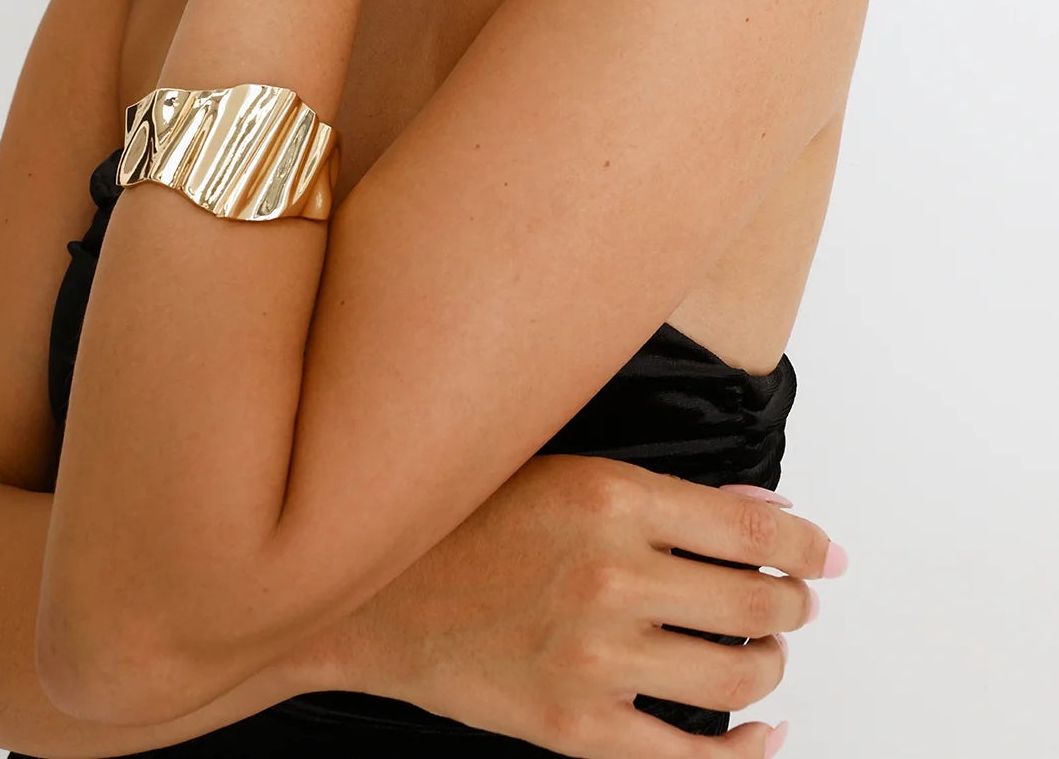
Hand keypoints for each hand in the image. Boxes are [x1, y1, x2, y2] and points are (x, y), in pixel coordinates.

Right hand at [324, 454, 827, 755]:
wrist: (377, 597)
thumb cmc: (469, 524)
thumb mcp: (566, 474)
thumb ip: (667, 498)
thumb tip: (763, 515)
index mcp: (611, 497)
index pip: (750, 526)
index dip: (806, 546)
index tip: (828, 557)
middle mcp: (613, 574)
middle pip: (759, 602)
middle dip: (793, 606)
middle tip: (793, 604)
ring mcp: (598, 657)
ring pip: (740, 677)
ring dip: (772, 668)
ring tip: (763, 655)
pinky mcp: (580, 728)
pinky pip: (694, 756)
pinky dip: (748, 750)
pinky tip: (762, 732)